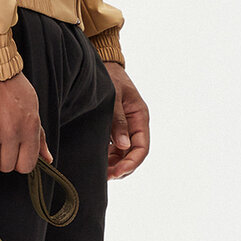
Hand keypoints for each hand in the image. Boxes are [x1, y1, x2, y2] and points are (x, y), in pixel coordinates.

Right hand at [0, 70, 52, 181]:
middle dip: (3, 161)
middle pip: (8, 166)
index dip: (19, 162)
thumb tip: (47, 159)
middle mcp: (12, 131)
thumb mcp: (31, 105)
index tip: (13, 155)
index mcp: (30, 124)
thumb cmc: (7, 85)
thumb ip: (38, 135)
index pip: (28, 164)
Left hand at [103, 62, 149, 179]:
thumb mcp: (114, 97)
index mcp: (140, 117)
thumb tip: (122, 145)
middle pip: (134, 154)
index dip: (131, 163)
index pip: (142, 148)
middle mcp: (135, 125)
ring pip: (124, 154)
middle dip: (122, 168)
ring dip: (115, 164)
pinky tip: (98, 160)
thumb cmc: (110, 77)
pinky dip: (109, 156)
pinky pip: (115, 148)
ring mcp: (126, 127)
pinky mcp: (115, 128)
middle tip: (106, 176)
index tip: (118, 172)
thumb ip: (118, 120)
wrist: (104, 64)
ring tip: (101, 171)